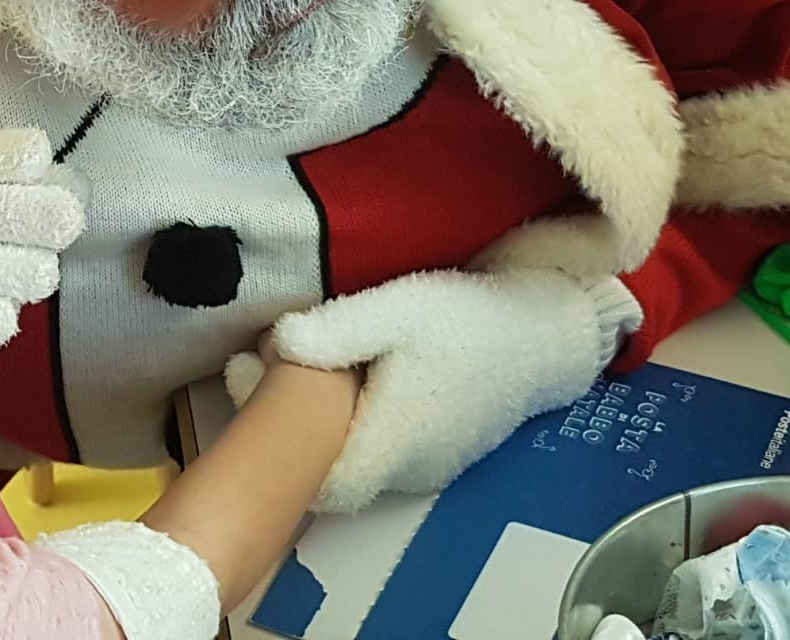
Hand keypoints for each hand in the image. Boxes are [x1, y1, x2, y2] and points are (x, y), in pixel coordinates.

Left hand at [225, 268, 638, 511]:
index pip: (313, 480)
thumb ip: (336, 330)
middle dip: (288, 425)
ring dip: (320, 423)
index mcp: (391, 444)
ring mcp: (425, 467)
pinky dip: (350, 421)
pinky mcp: (438, 451)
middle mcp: (406, 470)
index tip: (246, 377)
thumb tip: (275, 346)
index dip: (270, 441)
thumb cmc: (469, 321)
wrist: (544, 334)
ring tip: (295, 362)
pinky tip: (343, 376)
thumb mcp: (398, 308)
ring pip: (354, 459)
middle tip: (258, 361)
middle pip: (329, 469)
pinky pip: (379, 449)